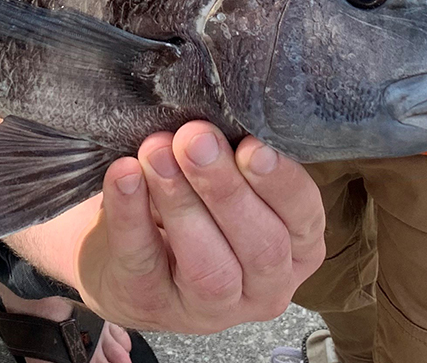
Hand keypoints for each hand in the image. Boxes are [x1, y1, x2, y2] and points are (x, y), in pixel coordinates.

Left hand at [68, 122, 323, 332]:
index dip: (280, 182)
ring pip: (209, 267)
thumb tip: (215, 117)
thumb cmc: (193, 204)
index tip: (252, 145)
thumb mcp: (224, 179)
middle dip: (225, 188)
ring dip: (181, 202)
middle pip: (261, 245)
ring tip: (157, 153)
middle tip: (196, 139)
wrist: (122, 253)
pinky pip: (141, 260)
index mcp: (296, 249)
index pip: (304, 216)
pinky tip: (124, 174)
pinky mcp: (150, 304)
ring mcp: (209, 309)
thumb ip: (231, 154)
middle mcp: (264, 287)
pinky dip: (130, 213)